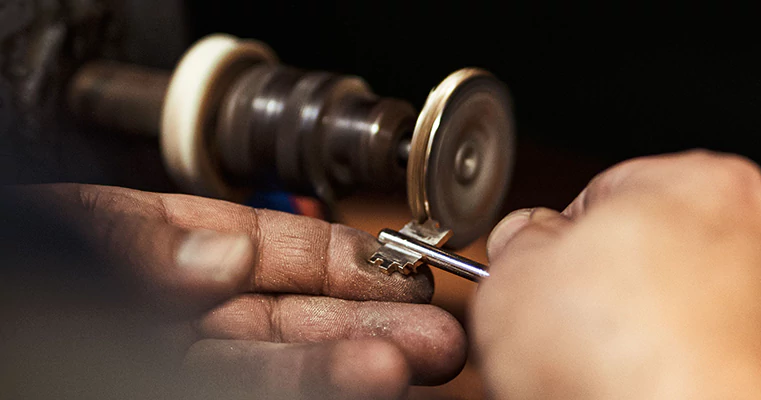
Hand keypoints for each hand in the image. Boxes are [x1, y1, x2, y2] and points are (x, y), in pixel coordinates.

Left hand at [0, 184, 465, 399]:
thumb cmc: (19, 290)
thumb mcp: (70, 244)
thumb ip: (143, 246)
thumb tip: (226, 254)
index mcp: (151, 255)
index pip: (260, 246)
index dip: (334, 253)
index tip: (394, 261)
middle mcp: (180, 319)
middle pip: (291, 314)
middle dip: (370, 316)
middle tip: (433, 323)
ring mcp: (179, 368)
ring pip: (285, 365)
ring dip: (356, 362)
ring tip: (420, 358)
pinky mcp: (175, 399)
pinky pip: (254, 398)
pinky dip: (313, 391)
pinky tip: (364, 382)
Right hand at [472, 150, 760, 399]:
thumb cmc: (620, 364)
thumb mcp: (514, 278)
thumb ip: (519, 241)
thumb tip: (526, 241)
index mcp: (696, 181)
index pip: (605, 194)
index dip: (563, 244)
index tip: (549, 281)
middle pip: (659, 247)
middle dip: (615, 287)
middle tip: (578, 331)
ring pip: (700, 304)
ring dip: (660, 330)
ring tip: (621, 369)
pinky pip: (733, 355)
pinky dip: (700, 370)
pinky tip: (662, 389)